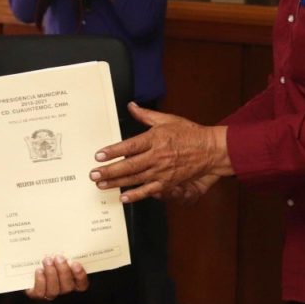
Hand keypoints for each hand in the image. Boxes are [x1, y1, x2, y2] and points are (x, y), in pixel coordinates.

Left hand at [24, 254, 88, 300]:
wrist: (29, 264)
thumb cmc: (50, 255)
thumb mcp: (58, 252)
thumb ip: (65, 250)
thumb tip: (69, 236)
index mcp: (72, 279)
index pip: (82, 284)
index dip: (80, 276)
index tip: (76, 263)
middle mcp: (62, 288)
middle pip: (68, 286)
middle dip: (63, 271)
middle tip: (58, 257)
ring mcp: (50, 292)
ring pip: (54, 290)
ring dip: (51, 274)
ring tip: (47, 260)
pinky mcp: (37, 293)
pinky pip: (40, 292)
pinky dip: (40, 281)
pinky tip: (39, 270)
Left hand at [90, 102, 232, 202]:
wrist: (210, 150)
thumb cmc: (189, 133)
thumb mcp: (167, 119)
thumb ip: (146, 115)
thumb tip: (131, 106)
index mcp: (155, 139)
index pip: (129, 146)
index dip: (113, 151)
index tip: (99, 155)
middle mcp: (157, 156)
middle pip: (129, 165)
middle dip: (109, 171)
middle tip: (93, 174)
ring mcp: (162, 171)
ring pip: (135, 179)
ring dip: (117, 182)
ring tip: (101, 184)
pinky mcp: (168, 182)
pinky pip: (149, 190)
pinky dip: (136, 195)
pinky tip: (123, 197)